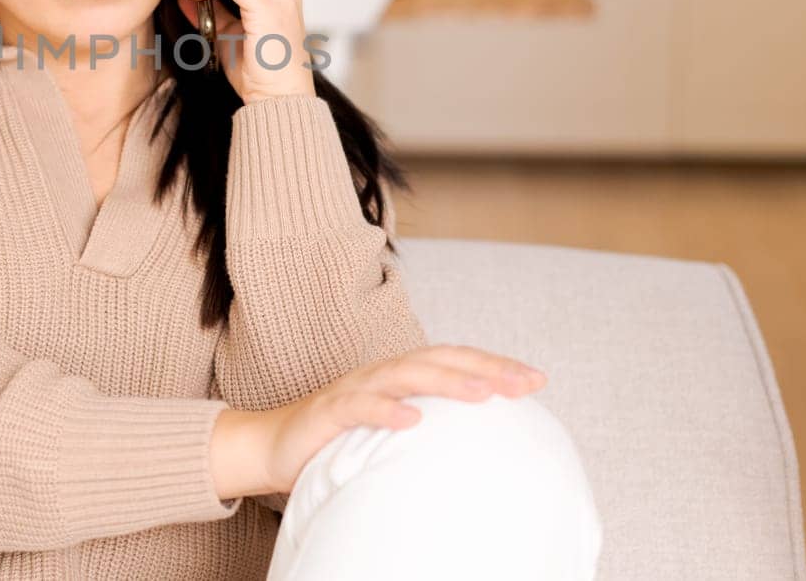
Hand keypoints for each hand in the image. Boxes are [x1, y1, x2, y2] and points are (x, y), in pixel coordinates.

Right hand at [214, 345, 548, 499]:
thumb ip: (425, 428)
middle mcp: (379, 375)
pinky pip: (358, 407)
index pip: (453, 360)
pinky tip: (411, 420)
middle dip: (484, 368)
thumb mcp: (387, 431)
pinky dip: (385, 410)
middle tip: (525, 382)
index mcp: (398, 377)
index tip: (537, 380)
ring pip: (403, 375)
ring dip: (444, 381)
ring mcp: (352, 390)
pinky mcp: (326, 412)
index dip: (493, 364)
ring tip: (481, 393)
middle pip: (437, 359)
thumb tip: (478, 445)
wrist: (268, 447)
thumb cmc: (334, 441)